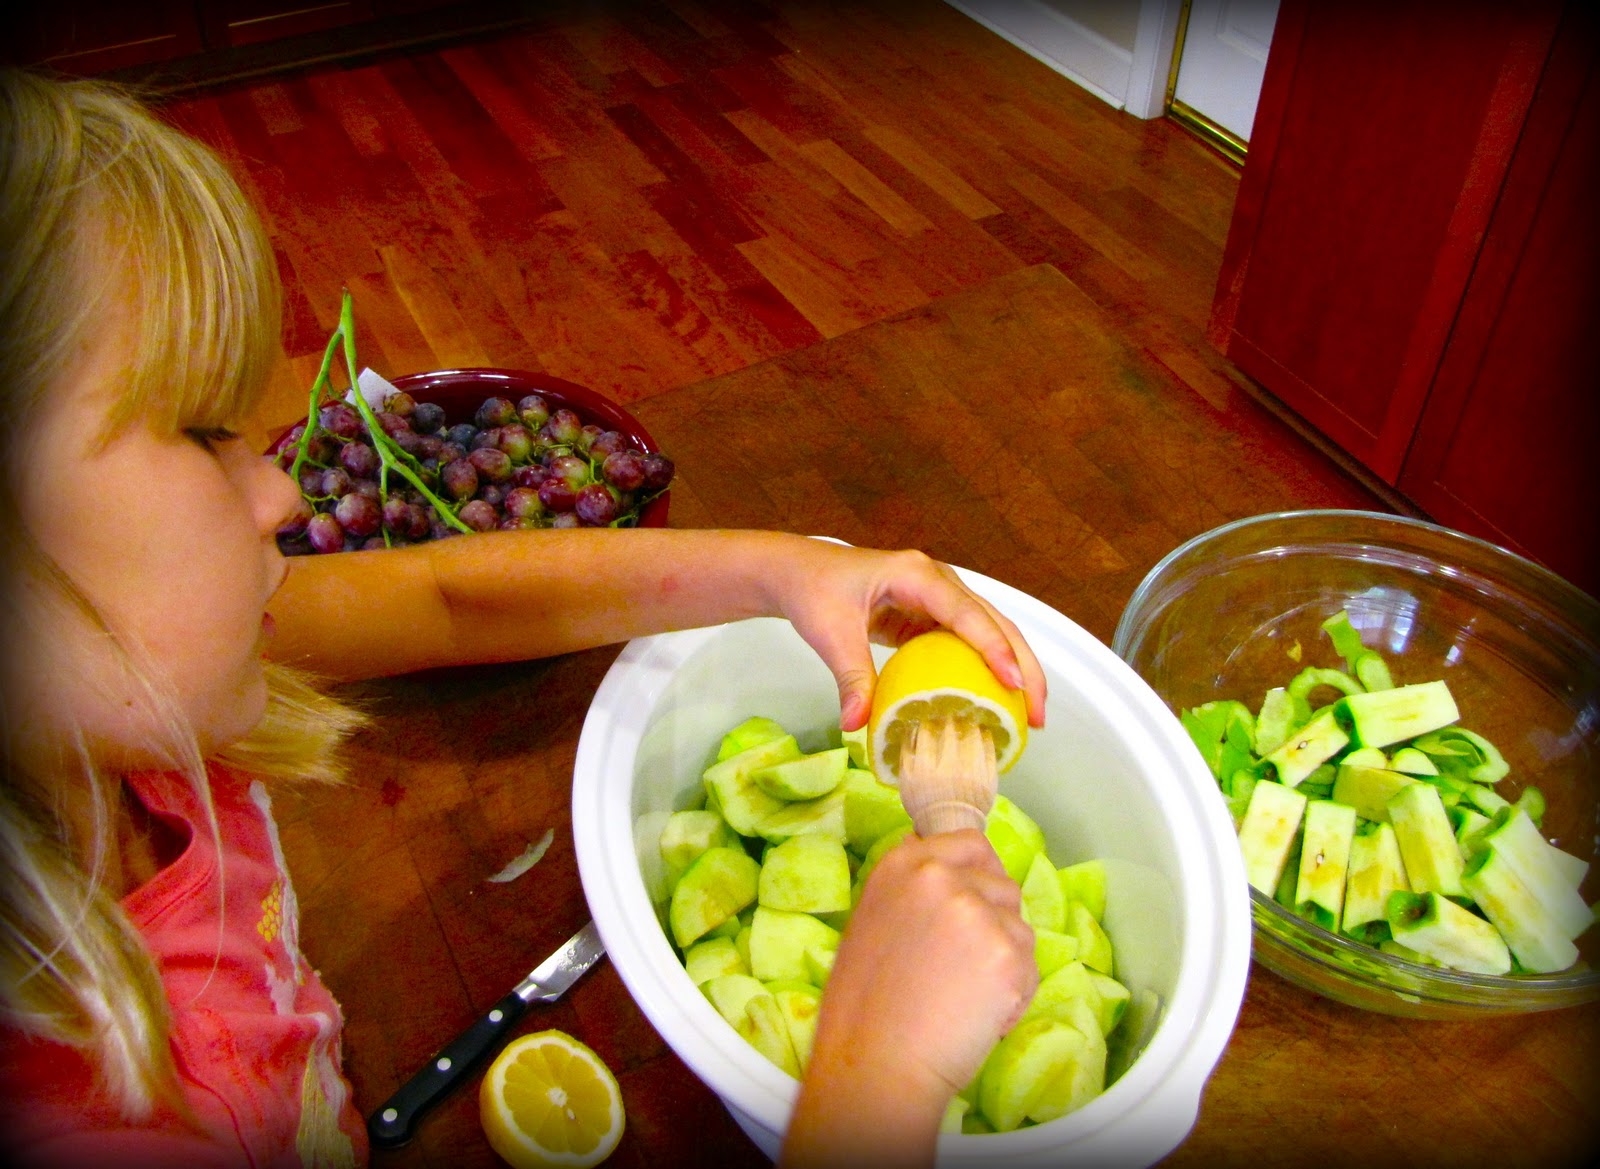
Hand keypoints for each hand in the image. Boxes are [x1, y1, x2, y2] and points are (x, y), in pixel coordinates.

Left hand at [766, 541, 1046, 731]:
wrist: (799, 573)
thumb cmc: (814, 589)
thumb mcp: (830, 633)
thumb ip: (849, 677)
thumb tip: (857, 725)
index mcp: (916, 574)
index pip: (964, 612)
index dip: (992, 646)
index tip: (1012, 683)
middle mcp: (938, 581)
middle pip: (995, 621)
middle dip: (1022, 665)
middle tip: (1037, 714)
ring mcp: (940, 598)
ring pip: (991, 632)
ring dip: (1014, 670)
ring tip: (1030, 717)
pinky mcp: (933, 617)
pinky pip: (969, 644)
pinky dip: (986, 672)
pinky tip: (994, 705)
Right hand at [780, 831, 1036, 1167]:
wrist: (876, 1063)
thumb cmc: (862, 1006)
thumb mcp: (871, 921)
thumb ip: (908, 887)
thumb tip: (929, 855)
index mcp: (902, 864)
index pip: (968, 842)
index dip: (980, 874)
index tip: (976, 903)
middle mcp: (940, 876)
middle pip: (1002, 884)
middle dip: (997, 921)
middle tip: (966, 966)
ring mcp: (977, 911)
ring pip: (1020, 927)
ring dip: (1007, 961)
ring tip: (966, 999)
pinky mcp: (1007, 952)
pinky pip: (1030, 968)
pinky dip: (1014, 997)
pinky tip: (981, 1018)